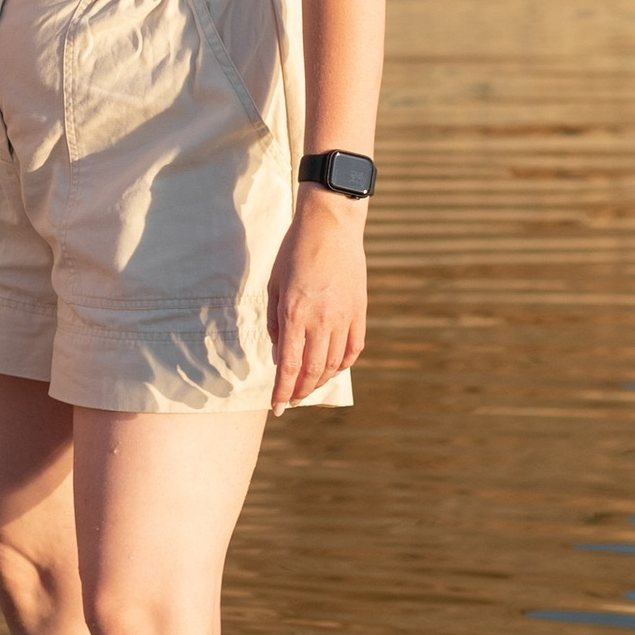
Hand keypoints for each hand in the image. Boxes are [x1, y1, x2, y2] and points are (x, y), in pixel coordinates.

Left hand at [266, 189, 366, 409]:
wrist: (331, 226)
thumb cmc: (294, 252)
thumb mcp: (274, 285)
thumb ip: (275, 322)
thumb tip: (279, 354)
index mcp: (295, 314)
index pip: (288, 366)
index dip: (282, 392)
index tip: (277, 408)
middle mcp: (321, 320)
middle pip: (312, 371)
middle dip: (300, 391)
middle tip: (292, 400)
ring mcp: (344, 317)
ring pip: (333, 364)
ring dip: (319, 381)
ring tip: (308, 387)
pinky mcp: (359, 311)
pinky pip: (353, 349)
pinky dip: (342, 364)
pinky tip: (332, 368)